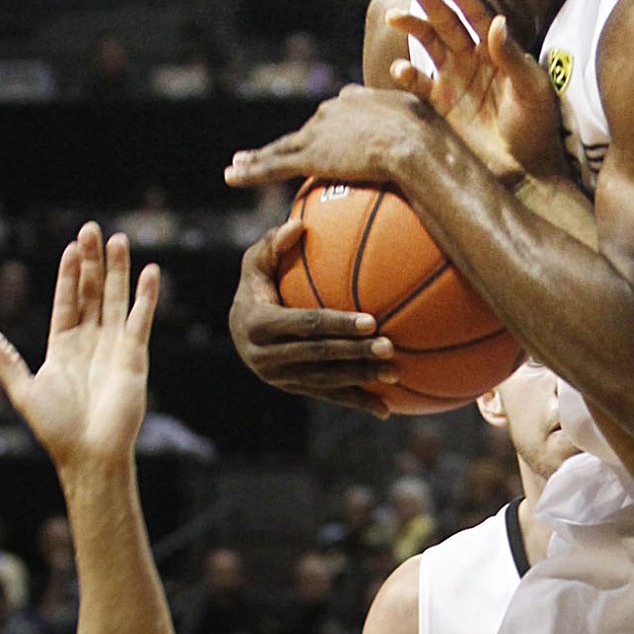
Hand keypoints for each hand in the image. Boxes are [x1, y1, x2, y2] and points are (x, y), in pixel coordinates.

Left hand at [0, 223, 157, 471]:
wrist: (90, 454)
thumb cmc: (55, 429)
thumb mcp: (24, 392)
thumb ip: (6, 361)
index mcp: (63, 347)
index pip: (66, 301)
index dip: (68, 275)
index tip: (70, 247)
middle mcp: (90, 341)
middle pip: (92, 292)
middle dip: (92, 261)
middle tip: (92, 229)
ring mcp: (113, 346)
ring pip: (116, 298)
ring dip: (118, 270)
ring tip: (119, 239)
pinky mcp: (134, 355)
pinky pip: (141, 319)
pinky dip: (146, 296)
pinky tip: (150, 272)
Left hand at [225, 85, 433, 188]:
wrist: (415, 142)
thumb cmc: (434, 139)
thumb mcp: (432, 128)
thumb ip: (428, 133)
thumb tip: (448, 154)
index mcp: (361, 100)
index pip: (339, 111)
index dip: (332, 124)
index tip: (326, 131)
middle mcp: (334, 110)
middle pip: (308, 128)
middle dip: (294, 141)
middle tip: (277, 153)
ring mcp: (319, 132)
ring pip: (282, 147)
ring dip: (257, 157)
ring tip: (237, 163)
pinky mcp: (310, 155)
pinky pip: (273, 165)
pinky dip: (250, 171)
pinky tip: (230, 177)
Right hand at [228, 220, 396, 416]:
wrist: (238, 331)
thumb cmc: (256, 285)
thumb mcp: (255, 263)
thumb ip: (272, 243)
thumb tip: (297, 225)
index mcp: (258, 324)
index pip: (305, 324)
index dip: (338, 324)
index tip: (371, 320)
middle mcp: (265, 356)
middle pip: (319, 355)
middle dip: (355, 352)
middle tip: (390, 347)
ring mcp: (278, 378)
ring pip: (325, 381)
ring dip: (361, 379)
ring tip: (395, 373)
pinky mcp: (292, 390)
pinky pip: (327, 396)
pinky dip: (356, 402)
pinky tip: (386, 409)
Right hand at [386, 0, 566, 183]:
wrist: (525, 169)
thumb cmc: (537, 125)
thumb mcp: (532, 89)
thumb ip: (512, 56)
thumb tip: (496, 21)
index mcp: (496, 50)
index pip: (476, 14)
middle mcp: (472, 59)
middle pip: (447, 23)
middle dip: (430, 3)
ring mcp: (454, 80)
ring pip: (428, 45)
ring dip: (413, 29)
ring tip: (397, 16)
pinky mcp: (440, 105)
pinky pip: (419, 85)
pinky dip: (407, 75)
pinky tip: (401, 68)